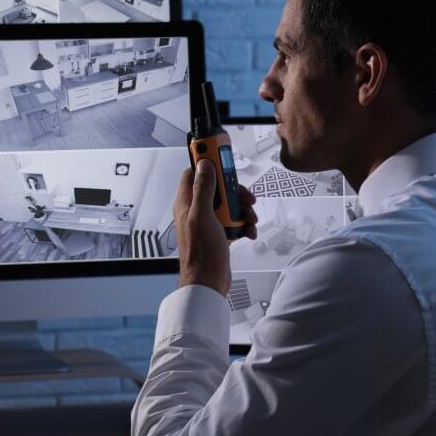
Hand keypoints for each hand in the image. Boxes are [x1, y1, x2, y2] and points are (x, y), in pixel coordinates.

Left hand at [175, 160, 257, 296]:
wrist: (208, 282)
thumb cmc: (201, 254)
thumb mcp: (203, 216)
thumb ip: (203, 189)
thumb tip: (204, 165)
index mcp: (187, 202)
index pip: (194, 171)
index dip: (207, 161)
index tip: (220, 153)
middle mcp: (196, 209)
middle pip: (217, 186)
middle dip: (234, 190)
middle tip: (244, 197)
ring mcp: (207, 221)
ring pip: (228, 203)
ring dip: (242, 209)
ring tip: (248, 219)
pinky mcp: (218, 232)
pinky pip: (233, 220)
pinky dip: (243, 224)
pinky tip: (247, 231)